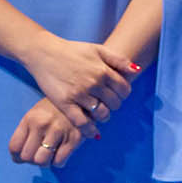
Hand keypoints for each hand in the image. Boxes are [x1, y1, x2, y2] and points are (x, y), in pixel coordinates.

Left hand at [8, 98, 83, 167]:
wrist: (82, 97)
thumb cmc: (56, 108)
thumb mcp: (36, 114)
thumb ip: (27, 132)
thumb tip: (21, 156)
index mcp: (30, 119)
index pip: (14, 147)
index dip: (17, 156)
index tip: (24, 155)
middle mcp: (42, 125)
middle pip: (27, 156)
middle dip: (31, 160)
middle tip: (39, 155)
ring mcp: (59, 131)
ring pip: (42, 161)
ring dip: (45, 162)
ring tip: (50, 155)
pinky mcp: (75, 138)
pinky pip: (59, 161)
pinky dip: (58, 162)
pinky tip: (61, 153)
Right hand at [17, 35, 134, 138]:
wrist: (44, 54)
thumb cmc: (72, 50)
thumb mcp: (99, 49)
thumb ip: (119, 60)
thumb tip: (137, 70)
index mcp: (103, 71)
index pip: (124, 89)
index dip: (124, 94)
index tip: (119, 95)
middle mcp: (94, 83)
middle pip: (114, 103)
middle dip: (114, 105)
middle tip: (109, 105)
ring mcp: (79, 94)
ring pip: (101, 113)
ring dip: (104, 117)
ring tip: (101, 115)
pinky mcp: (64, 103)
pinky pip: (81, 121)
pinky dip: (89, 130)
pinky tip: (93, 133)